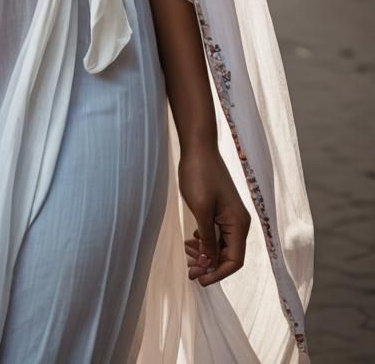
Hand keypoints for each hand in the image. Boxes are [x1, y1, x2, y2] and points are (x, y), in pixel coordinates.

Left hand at [178, 145, 250, 287]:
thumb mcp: (202, 210)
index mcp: (238, 224)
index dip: (218, 273)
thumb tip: (209, 264)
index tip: (199, 279)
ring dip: (205, 254)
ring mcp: (229, 216)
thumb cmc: (200, 175)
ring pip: (220, 246)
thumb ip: (207, 239)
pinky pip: (215, 234)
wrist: (198, 147)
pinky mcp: (220, 210)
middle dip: (209, 265)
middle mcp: (238, 222)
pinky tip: (192, 240)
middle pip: (227, 256)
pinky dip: (204, 241)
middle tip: (189, 269)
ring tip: (187, 251)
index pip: (235, 261)